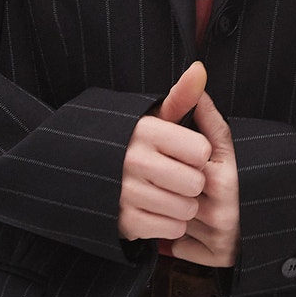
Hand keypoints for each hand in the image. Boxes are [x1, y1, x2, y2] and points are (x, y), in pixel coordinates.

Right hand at [118, 62, 211, 242]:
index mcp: (144, 130)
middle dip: (193, 183)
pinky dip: (170, 224)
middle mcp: (132, 159)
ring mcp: (125, 192)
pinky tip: (158, 212)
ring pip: (186, 208)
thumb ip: (182, 97)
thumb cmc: (141, 145)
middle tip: (177, 177)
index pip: (201, 150)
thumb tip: (200, 68)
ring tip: (169, 194)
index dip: (199, 154)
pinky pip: (171, 228)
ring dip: (184, 206)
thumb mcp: (158, 119)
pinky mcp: (124, 221)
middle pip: (195, 182)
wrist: (95, 177)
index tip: (185, 153)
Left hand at [169, 90, 239, 268]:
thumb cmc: (253, 178)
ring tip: (179, 206)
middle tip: (170, 187)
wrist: (279, 223)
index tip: (169, 163)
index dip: (169, 164)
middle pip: (170, 195)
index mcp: (223, 176)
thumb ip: (210, 120)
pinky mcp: (215, 256)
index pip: (177, 166)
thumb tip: (197, 79)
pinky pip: (177, 247)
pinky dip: (177, 240)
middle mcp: (221, 207)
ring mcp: (219, 235)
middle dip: (168, 191)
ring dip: (171, 214)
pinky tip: (189, 230)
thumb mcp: (233, 148)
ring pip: (171, 219)